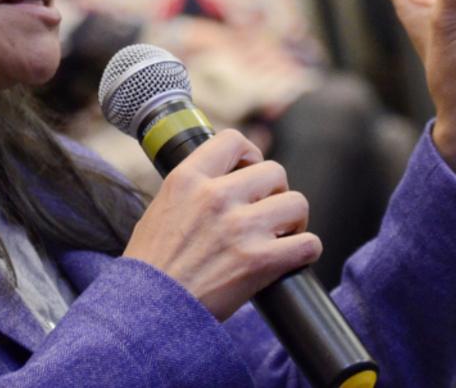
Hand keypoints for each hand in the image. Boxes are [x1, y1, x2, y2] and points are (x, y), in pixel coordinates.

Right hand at [123, 130, 321, 319]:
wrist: (147, 314)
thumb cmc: (152, 266)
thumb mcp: (162, 207)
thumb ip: (194, 187)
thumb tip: (225, 176)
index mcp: (188, 179)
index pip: (233, 140)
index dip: (250, 154)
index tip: (250, 170)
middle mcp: (215, 196)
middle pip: (274, 171)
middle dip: (275, 191)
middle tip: (266, 211)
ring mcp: (240, 227)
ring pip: (296, 203)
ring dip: (293, 220)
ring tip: (281, 234)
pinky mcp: (259, 261)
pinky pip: (307, 243)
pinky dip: (306, 250)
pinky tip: (293, 256)